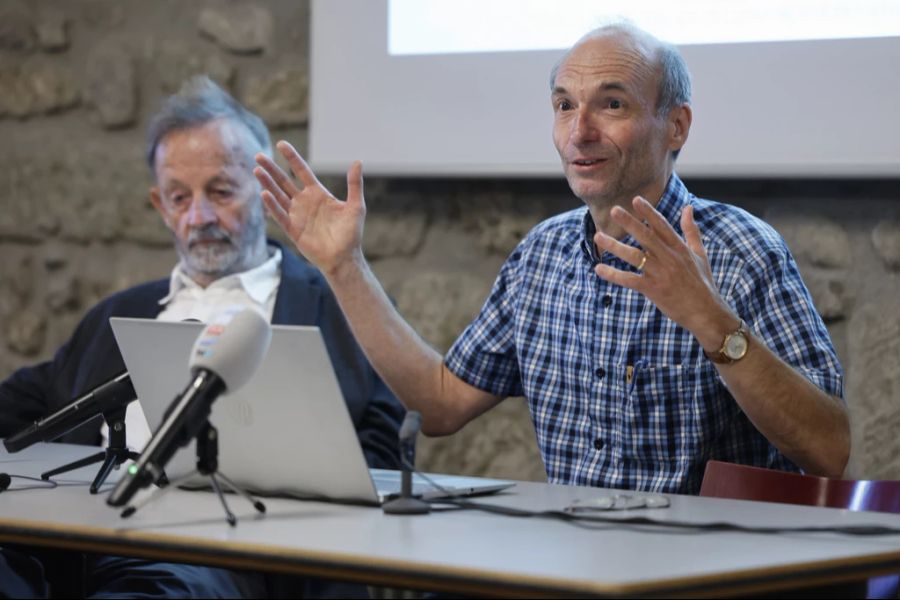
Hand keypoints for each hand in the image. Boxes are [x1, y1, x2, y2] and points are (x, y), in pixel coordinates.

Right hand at [254, 141, 364, 275]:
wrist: (345, 258)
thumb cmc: (351, 234)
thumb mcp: (356, 206)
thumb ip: (354, 184)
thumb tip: (358, 162)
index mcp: (318, 194)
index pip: (302, 171)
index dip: (292, 158)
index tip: (281, 144)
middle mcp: (304, 202)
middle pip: (284, 181)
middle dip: (272, 169)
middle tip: (258, 156)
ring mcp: (297, 215)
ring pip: (278, 196)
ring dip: (267, 183)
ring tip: (257, 170)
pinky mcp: (293, 229)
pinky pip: (280, 215)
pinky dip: (272, 205)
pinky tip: (265, 193)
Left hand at [592, 196, 736, 350]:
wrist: (706, 313)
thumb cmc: (703, 284)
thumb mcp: (700, 254)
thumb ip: (691, 230)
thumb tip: (688, 208)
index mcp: (680, 248)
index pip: (662, 226)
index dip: (648, 212)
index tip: (636, 200)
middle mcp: (670, 258)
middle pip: (646, 236)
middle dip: (630, 222)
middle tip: (614, 210)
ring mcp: (661, 274)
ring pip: (634, 256)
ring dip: (615, 246)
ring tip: (598, 236)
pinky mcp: (654, 289)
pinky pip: (630, 280)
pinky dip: (614, 275)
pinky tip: (599, 269)